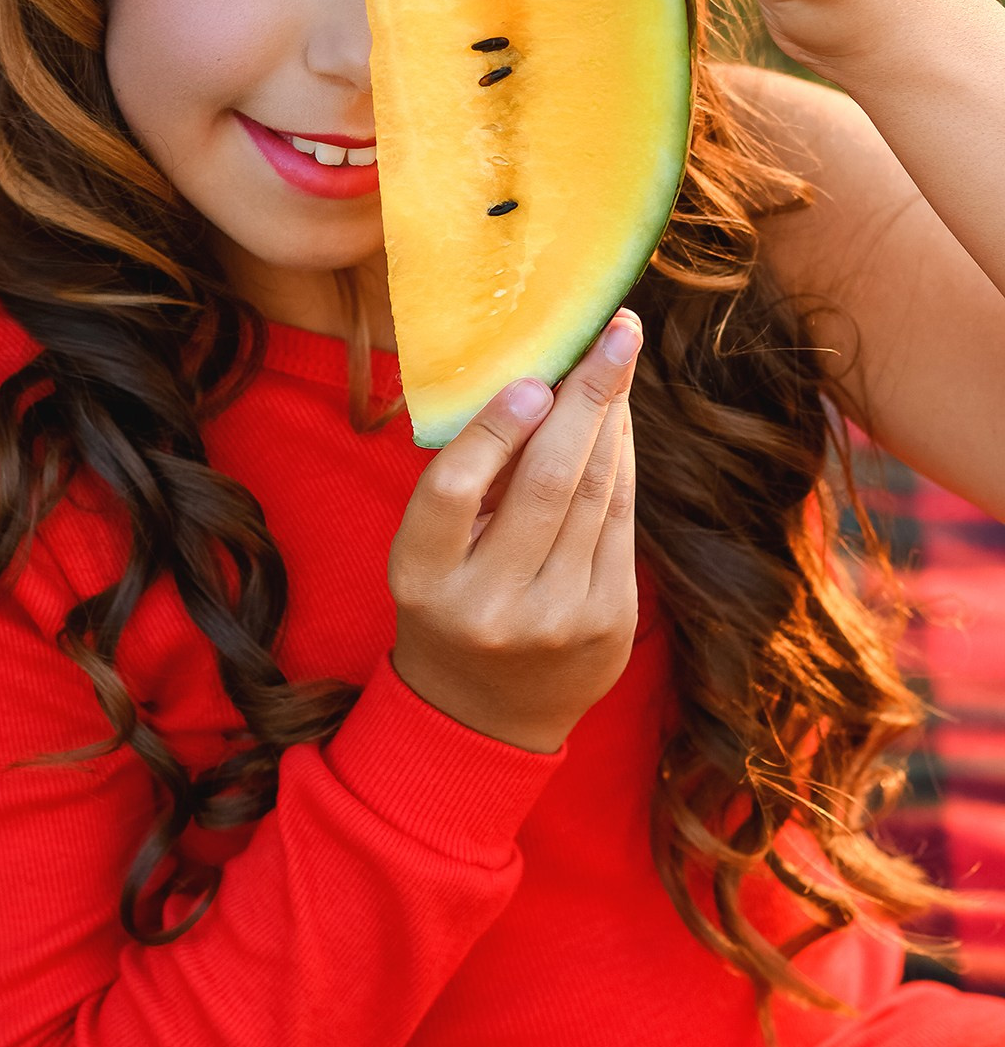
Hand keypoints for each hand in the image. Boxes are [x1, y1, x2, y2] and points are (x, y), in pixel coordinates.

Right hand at [387, 311, 641, 754]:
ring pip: (594, 495)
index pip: (454, 491)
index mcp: (425, 578)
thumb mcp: (427, 550)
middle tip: (616, 331)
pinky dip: (622, 462)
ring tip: (619, 360)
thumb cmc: (448, 599)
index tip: (533, 376)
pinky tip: (618, 420)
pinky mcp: (608, 625)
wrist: (484, 715)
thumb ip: (465, 480)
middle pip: (545, 484)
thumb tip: (534, 381)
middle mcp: (491, 606)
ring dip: (612, 418)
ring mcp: (557, 621)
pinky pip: (621, 522)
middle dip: (587, 396)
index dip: (494, 427)